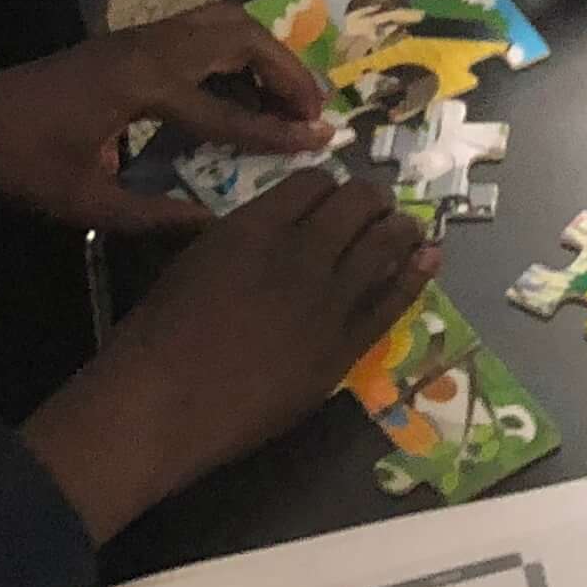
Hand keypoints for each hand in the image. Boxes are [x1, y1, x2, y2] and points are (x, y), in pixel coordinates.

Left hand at [0, 6, 334, 233]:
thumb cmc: (25, 166)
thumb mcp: (88, 203)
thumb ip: (156, 215)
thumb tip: (217, 224)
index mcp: (139, 87)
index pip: (225, 107)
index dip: (276, 130)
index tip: (321, 140)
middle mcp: (146, 48)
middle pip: (238, 35)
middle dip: (285, 70)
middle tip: (314, 110)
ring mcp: (138, 37)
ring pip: (222, 20)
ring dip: (265, 51)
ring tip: (290, 95)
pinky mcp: (131, 40)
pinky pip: (200, 28)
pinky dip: (236, 49)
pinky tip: (247, 88)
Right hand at [22, 173, 437, 539]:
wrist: (163, 404)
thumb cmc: (157, 335)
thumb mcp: (194, 259)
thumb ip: (240, 236)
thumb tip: (273, 228)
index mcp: (256, 226)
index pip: (315, 182)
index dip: (329, 186)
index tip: (334, 196)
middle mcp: (301, 252)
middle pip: (358, 204)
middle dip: (371, 200)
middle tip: (376, 207)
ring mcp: (328, 301)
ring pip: (385, 245)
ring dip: (400, 229)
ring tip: (408, 227)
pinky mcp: (344, 347)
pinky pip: (392, 302)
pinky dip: (414, 275)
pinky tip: (428, 259)